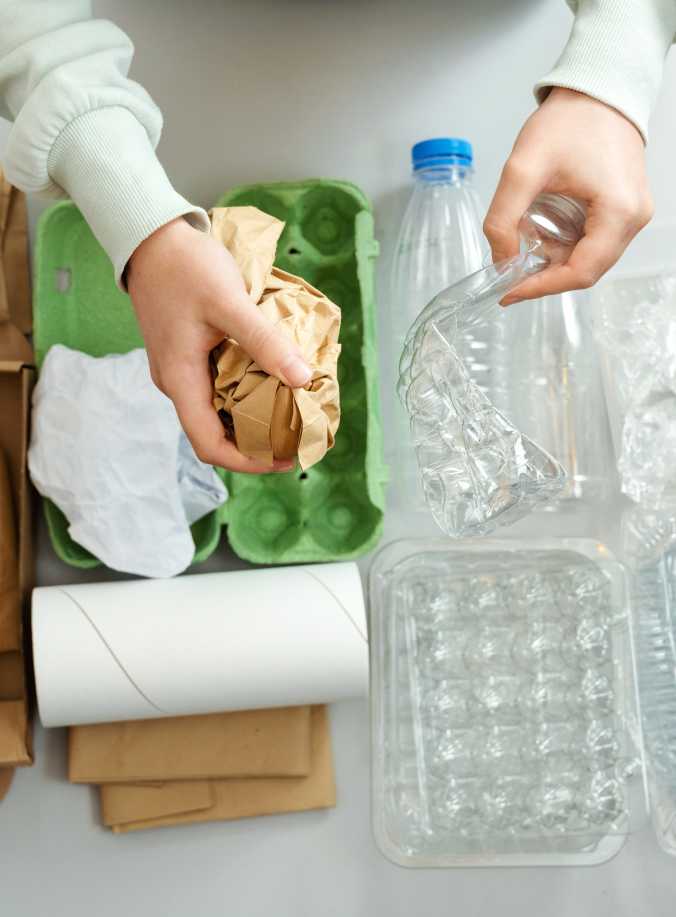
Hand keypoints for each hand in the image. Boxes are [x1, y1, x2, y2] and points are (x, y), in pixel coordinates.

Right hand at [126, 218, 311, 471]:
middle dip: (254, 442)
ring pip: (215, 410)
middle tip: (294, 436)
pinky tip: (269, 380)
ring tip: (287, 412)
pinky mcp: (185, 353)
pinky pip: (214, 387)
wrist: (150, 237)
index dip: (247, 462)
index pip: (210, 446)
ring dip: (249, 418)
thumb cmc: (185, 267)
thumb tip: (303, 379)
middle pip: (214, 433)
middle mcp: (176, 383)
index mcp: (180, 381)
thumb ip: (265, 342)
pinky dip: (242, 393)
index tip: (284, 458)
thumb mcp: (229, 303)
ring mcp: (178, 369)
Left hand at [484, 88, 652, 304]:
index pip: (580, 273)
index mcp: (618, 212)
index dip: (540, 288)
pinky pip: (594, 242)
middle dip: (545, 276)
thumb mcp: (522, 169)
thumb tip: (501, 260)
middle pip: (586, 271)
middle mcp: (634, 218)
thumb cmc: (569, 120)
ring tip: (523, 244)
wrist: (597, 89)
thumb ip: (503, 220)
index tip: (509, 291)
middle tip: (510, 274)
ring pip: (590, 259)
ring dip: (554, 260)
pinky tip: (541, 232)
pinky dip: (565, 246)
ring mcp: (633, 214)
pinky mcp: (625, 208)